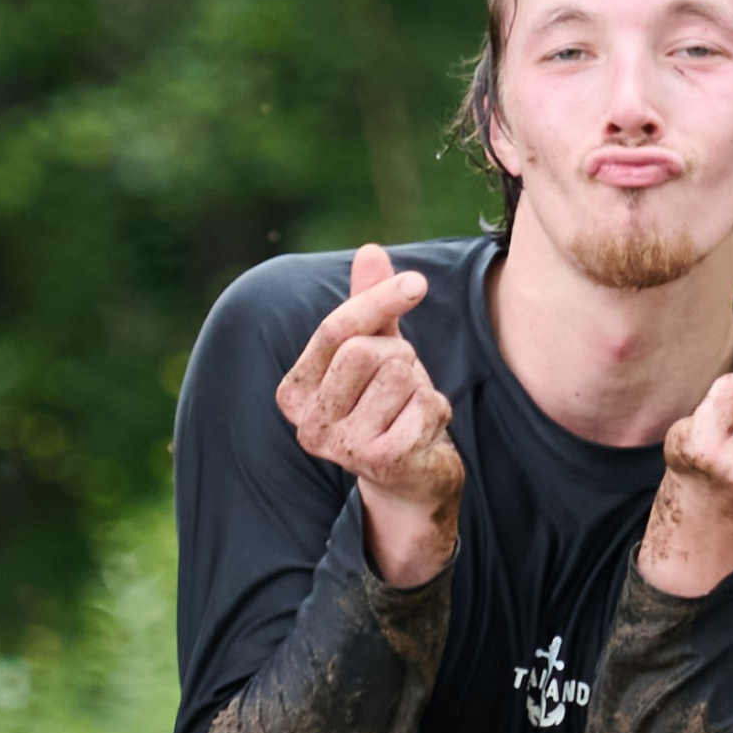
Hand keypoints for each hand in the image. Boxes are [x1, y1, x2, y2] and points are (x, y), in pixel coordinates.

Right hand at [275, 242, 462, 590]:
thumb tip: (371, 250)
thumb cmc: (390, 410)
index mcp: (294, 393)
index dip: (378, 300)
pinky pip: (426, 404)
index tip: (417, 282)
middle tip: (403, 385)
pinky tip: (425, 433)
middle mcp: (308, 424)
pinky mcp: (382, 462)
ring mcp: (343, 447)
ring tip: (411, 412)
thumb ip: (370, 306)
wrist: (415, 482)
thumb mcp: (377, 352)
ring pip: (399, 374)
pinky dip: (438, 411)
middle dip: (399, 356)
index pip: (335, 330)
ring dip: (420, 386)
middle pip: (366, 350)